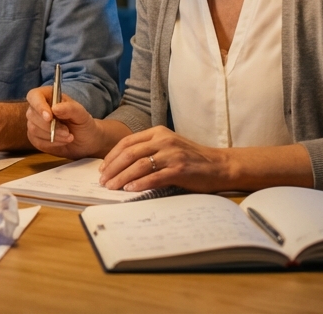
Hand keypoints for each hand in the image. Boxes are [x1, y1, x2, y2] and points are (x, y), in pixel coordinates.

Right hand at [24, 87, 109, 160]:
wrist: (84, 142)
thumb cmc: (82, 123)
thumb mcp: (82, 115)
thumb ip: (70, 109)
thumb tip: (55, 108)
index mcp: (48, 96)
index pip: (34, 96)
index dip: (39, 106)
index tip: (49, 117)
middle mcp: (38, 108)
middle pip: (32, 115)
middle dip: (50, 126)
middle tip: (67, 131)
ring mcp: (34, 123)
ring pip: (33, 129)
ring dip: (53, 135)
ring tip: (69, 136)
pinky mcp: (34, 137)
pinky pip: (37, 141)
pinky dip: (51, 144)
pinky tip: (62, 142)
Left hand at [98, 126, 228, 192]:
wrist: (219, 165)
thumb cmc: (191, 158)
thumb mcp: (168, 146)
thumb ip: (149, 149)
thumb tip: (121, 164)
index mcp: (158, 132)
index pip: (127, 142)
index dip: (112, 156)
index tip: (102, 168)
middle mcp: (163, 140)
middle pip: (129, 153)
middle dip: (113, 168)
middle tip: (103, 181)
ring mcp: (172, 154)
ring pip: (138, 165)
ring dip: (122, 178)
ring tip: (112, 187)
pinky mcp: (179, 169)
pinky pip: (154, 177)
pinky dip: (140, 183)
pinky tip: (130, 190)